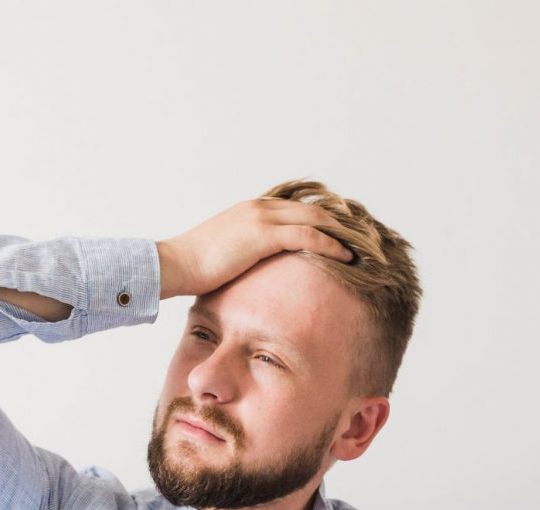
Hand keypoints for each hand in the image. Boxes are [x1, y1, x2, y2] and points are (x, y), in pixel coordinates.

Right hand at [156, 198, 355, 299]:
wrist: (175, 264)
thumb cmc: (194, 267)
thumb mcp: (226, 255)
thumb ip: (246, 254)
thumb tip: (255, 271)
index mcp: (252, 210)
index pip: (298, 209)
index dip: (324, 221)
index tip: (345, 235)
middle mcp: (261, 207)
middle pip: (314, 209)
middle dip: (341, 224)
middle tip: (364, 240)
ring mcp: (263, 218)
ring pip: (316, 219)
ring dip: (343, 234)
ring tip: (363, 249)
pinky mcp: (264, 235)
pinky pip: (308, 236)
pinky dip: (331, 246)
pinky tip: (347, 258)